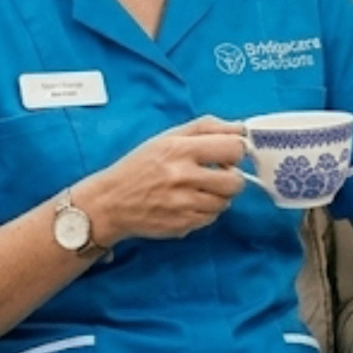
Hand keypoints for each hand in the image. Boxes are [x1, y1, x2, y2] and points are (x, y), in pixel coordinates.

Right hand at [82, 116, 245, 245]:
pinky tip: (189, 203)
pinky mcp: (183, 225)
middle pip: (236, 181)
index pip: (234, 148)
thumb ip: (206, 128)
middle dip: (231, 177)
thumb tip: (241, 129)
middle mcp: (184, 177)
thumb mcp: (168, 137)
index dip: (235, 151)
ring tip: (200, 189)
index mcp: (181, 149)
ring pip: (226, 202)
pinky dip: (206, 211)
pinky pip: (212, 218)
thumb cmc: (141, 165)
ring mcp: (184, 205)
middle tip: (217, 174)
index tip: (227, 154)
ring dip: (218, 195)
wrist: (111, 201)